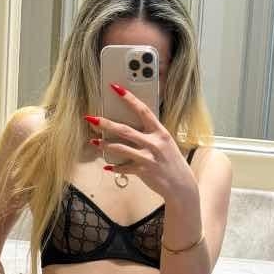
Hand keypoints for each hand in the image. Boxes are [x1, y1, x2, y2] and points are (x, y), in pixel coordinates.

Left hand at [85, 83, 196, 200]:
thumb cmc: (172, 162)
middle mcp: (154, 143)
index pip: (143, 110)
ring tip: (93, 141)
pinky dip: (115, 167)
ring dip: (104, 145)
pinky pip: (124, 168)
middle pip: (125, 130)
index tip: (115, 88)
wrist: (181, 185)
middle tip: (91, 118)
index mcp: (160, 132)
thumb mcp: (165, 143)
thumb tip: (131, 127)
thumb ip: (151, 134)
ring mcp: (148, 158)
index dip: (129, 98)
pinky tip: (107, 166)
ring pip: (121, 148)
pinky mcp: (143, 171)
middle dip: (106, 123)